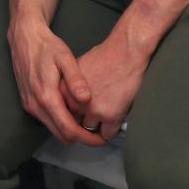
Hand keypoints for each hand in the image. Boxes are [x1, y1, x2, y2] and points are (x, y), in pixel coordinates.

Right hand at [7, 14, 104, 146]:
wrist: (24, 37)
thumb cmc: (46, 46)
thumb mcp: (65, 58)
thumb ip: (75, 80)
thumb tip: (87, 99)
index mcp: (46, 96)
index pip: (69, 130)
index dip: (87, 139)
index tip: (101, 140)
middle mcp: (35, 105)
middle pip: (61, 135)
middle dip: (81, 138)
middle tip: (98, 134)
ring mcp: (30, 105)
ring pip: (53, 129)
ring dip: (70, 130)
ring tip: (86, 121)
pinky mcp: (28, 103)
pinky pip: (46, 120)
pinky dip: (60, 121)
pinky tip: (71, 110)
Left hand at [68, 28, 148, 142]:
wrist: (125, 52)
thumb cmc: (105, 55)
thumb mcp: (77, 67)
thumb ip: (70, 86)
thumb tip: (69, 97)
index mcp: (66, 90)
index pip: (62, 111)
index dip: (70, 114)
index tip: (75, 117)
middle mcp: (76, 102)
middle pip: (74, 122)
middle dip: (81, 123)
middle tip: (89, 123)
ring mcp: (93, 110)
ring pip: (89, 131)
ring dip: (95, 129)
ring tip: (101, 125)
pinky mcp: (110, 116)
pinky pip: (107, 135)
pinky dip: (109, 133)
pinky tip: (112, 127)